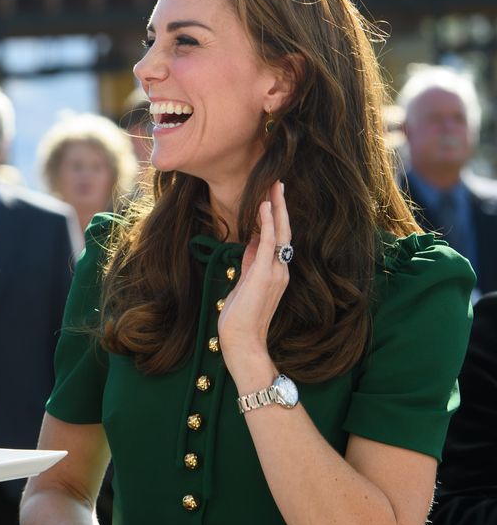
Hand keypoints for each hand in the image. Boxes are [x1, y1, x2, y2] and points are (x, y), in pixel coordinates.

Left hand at [217, 181, 290, 381]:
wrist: (242, 341)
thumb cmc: (240, 318)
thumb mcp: (244, 283)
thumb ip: (250, 263)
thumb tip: (251, 241)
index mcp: (275, 272)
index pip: (278, 239)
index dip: (275, 217)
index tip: (270, 198)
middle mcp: (280, 270)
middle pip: (284, 231)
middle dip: (280, 207)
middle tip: (277, 183)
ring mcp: (275, 272)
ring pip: (280, 233)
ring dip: (276, 208)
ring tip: (274, 186)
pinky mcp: (265, 274)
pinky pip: (269, 243)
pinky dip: (267, 223)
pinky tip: (264, 206)